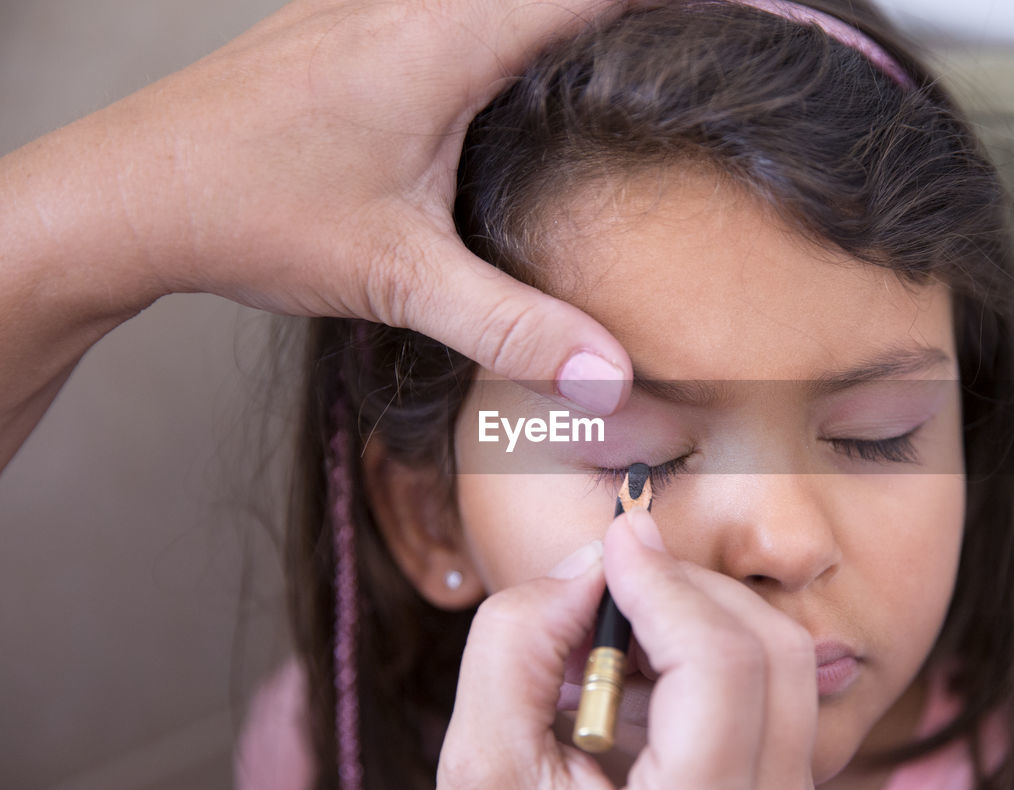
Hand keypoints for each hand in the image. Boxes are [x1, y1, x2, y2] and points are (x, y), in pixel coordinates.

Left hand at [52, 0, 634, 412]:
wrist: (129, 192)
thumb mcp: (398, 279)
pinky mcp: (343, 22)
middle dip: (625, 9)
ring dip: (561, 15)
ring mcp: (367, 1)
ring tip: (625, 54)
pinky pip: (447, 3)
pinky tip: (515, 76)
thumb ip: (513, 326)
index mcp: (441, 40)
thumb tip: (610, 378)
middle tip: (689, 41)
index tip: (734, 13)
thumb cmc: (251, 215)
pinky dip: (503, 24)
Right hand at [429, 510, 828, 789]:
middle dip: (690, 593)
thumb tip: (587, 564)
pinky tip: (641, 710)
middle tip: (610, 591)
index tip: (614, 539)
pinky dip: (716, 680)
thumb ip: (514, 649)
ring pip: (785, 682)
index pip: (723, 662)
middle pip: (773, 655)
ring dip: (702, 633)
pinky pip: (778, 721)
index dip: (665, 581)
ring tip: (611, 662)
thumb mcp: (481, 781)